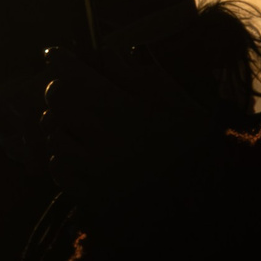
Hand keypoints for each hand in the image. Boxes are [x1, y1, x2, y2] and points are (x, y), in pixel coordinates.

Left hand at [40, 47, 215, 204]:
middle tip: (65, 88)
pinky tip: (78, 152)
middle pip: (59, 102)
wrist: (206, 207)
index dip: (62, 61)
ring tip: (74, 123)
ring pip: (54, 134)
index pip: (79, 78)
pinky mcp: (92, 197)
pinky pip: (58, 168)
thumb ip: (145, 77)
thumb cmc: (197, 151)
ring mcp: (97, 173)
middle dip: (58, 90)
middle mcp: (108, 142)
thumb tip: (111, 53)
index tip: (54, 53)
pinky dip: (62, 156)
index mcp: (132, 115)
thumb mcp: (182, 107)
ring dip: (59, 124)